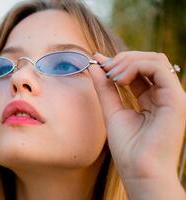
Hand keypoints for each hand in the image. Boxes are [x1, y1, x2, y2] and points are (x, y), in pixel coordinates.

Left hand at [88, 51, 185, 196]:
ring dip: (128, 61)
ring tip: (111, 75)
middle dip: (122, 59)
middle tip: (104, 68)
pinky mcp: (175, 99)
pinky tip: (120, 79)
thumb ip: (105, 87)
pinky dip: (136, 67)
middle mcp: (163, 95)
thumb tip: (95, 64)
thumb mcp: (111, 110)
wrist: (139, 171)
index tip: (96, 60)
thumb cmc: (127, 147)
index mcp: (151, 99)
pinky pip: (159, 68)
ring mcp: (171, 96)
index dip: (117, 62)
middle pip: (147, 60)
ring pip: (155, 60)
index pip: (138, 70)